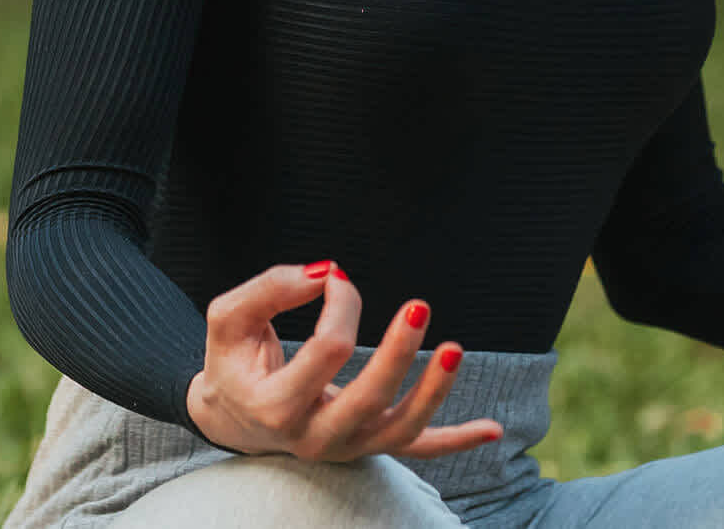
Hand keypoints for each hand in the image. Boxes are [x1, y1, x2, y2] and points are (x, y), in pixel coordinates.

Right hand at [185, 261, 503, 459]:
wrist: (232, 414)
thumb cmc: (234, 358)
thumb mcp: (229, 318)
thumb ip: (270, 288)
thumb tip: (326, 274)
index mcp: (276, 404)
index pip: (327, 352)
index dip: (341, 306)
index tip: (335, 278)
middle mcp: (313, 435)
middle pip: (368, 401)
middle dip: (398, 354)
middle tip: (419, 307)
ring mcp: (346, 446)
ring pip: (400, 431)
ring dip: (435, 393)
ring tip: (456, 349)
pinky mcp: (368, 445)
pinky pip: (416, 449)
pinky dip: (456, 440)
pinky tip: (493, 430)